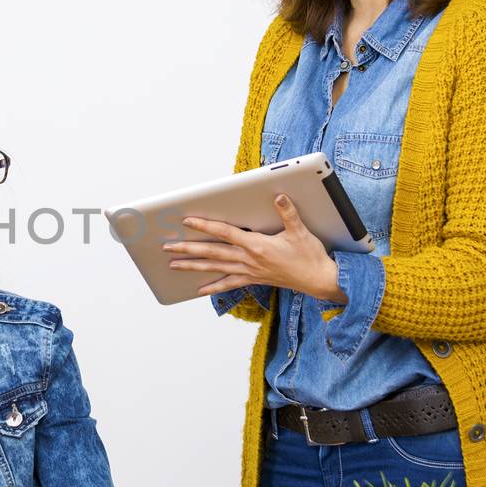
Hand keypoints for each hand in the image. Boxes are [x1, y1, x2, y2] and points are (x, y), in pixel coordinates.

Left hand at [163, 194, 344, 301]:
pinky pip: (228, 284)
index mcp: (257, 245)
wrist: (318, 280)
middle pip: (212, 252)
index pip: (225, 233)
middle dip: (188, 248)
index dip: (205, 226)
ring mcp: (249, 271)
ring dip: (192, 266)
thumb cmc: (309, 256)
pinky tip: (198, 290)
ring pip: (215, 268)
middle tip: (167, 246)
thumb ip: (287, 213)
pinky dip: (212, 287)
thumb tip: (278, 196)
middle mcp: (248, 259)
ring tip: (173, 264)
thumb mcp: (300, 231)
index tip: (187, 221)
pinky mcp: (253, 279)